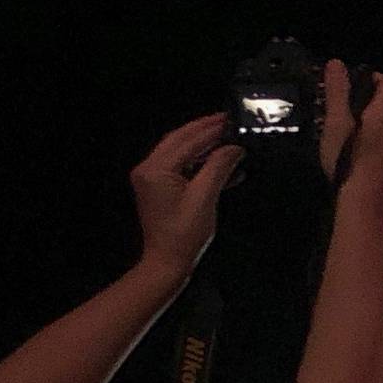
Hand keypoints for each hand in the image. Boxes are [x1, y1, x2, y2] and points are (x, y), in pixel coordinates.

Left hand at [131, 115, 241, 281]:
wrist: (167, 263)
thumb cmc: (184, 235)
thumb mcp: (204, 198)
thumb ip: (218, 167)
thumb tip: (234, 148)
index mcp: (156, 169)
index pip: (187, 140)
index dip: (210, 129)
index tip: (229, 119)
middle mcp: (149, 168)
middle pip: (180, 140)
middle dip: (204, 130)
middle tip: (227, 120)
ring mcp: (152, 178)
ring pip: (181, 152)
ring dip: (204, 146)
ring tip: (228, 138)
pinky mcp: (159, 188)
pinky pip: (181, 167)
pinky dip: (200, 164)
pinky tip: (222, 163)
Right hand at [321, 61, 382, 215]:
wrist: (365, 204)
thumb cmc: (349, 163)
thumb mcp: (336, 122)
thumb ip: (337, 91)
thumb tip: (336, 65)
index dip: (374, 78)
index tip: (357, 80)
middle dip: (369, 103)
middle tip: (346, 109)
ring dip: (373, 125)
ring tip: (350, 134)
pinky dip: (378, 144)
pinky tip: (360, 155)